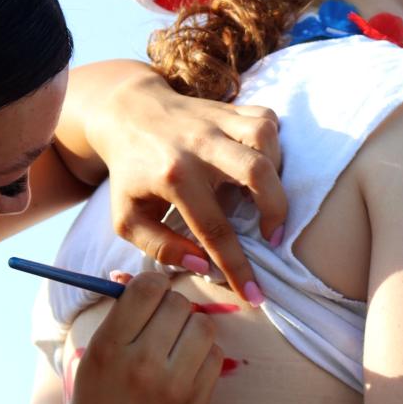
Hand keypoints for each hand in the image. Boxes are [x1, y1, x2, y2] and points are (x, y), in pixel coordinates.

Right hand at [55, 274, 221, 403]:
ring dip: (193, 329)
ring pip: (203, 326)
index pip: (146, 288)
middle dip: (173, 308)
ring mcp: (172, 385)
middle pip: (178, 303)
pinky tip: (186, 370)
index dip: (152, 286)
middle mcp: (140, 362)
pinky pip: (216, 357)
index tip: (151, 297)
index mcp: (108, 348)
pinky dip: (204, 357)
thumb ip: (117, 323)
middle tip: (164, 325)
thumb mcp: (90, 364)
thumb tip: (138, 281)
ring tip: (178, 346)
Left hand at [92, 69, 284, 300]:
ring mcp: (217, 120)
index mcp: (174, 177)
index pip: (214, 229)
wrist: (126, 113)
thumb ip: (160, 247)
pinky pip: (267, 119)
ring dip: (276, 173)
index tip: (253, 295)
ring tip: (264, 197)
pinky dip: (273, 144)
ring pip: (265, 139)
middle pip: (256, 172)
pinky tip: (261, 164)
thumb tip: (202, 265)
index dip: (238, 267)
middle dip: (276, 210)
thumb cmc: (130, 173)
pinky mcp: (230, 107)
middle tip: (272, 237)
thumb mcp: (128, 219)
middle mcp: (200, 145)